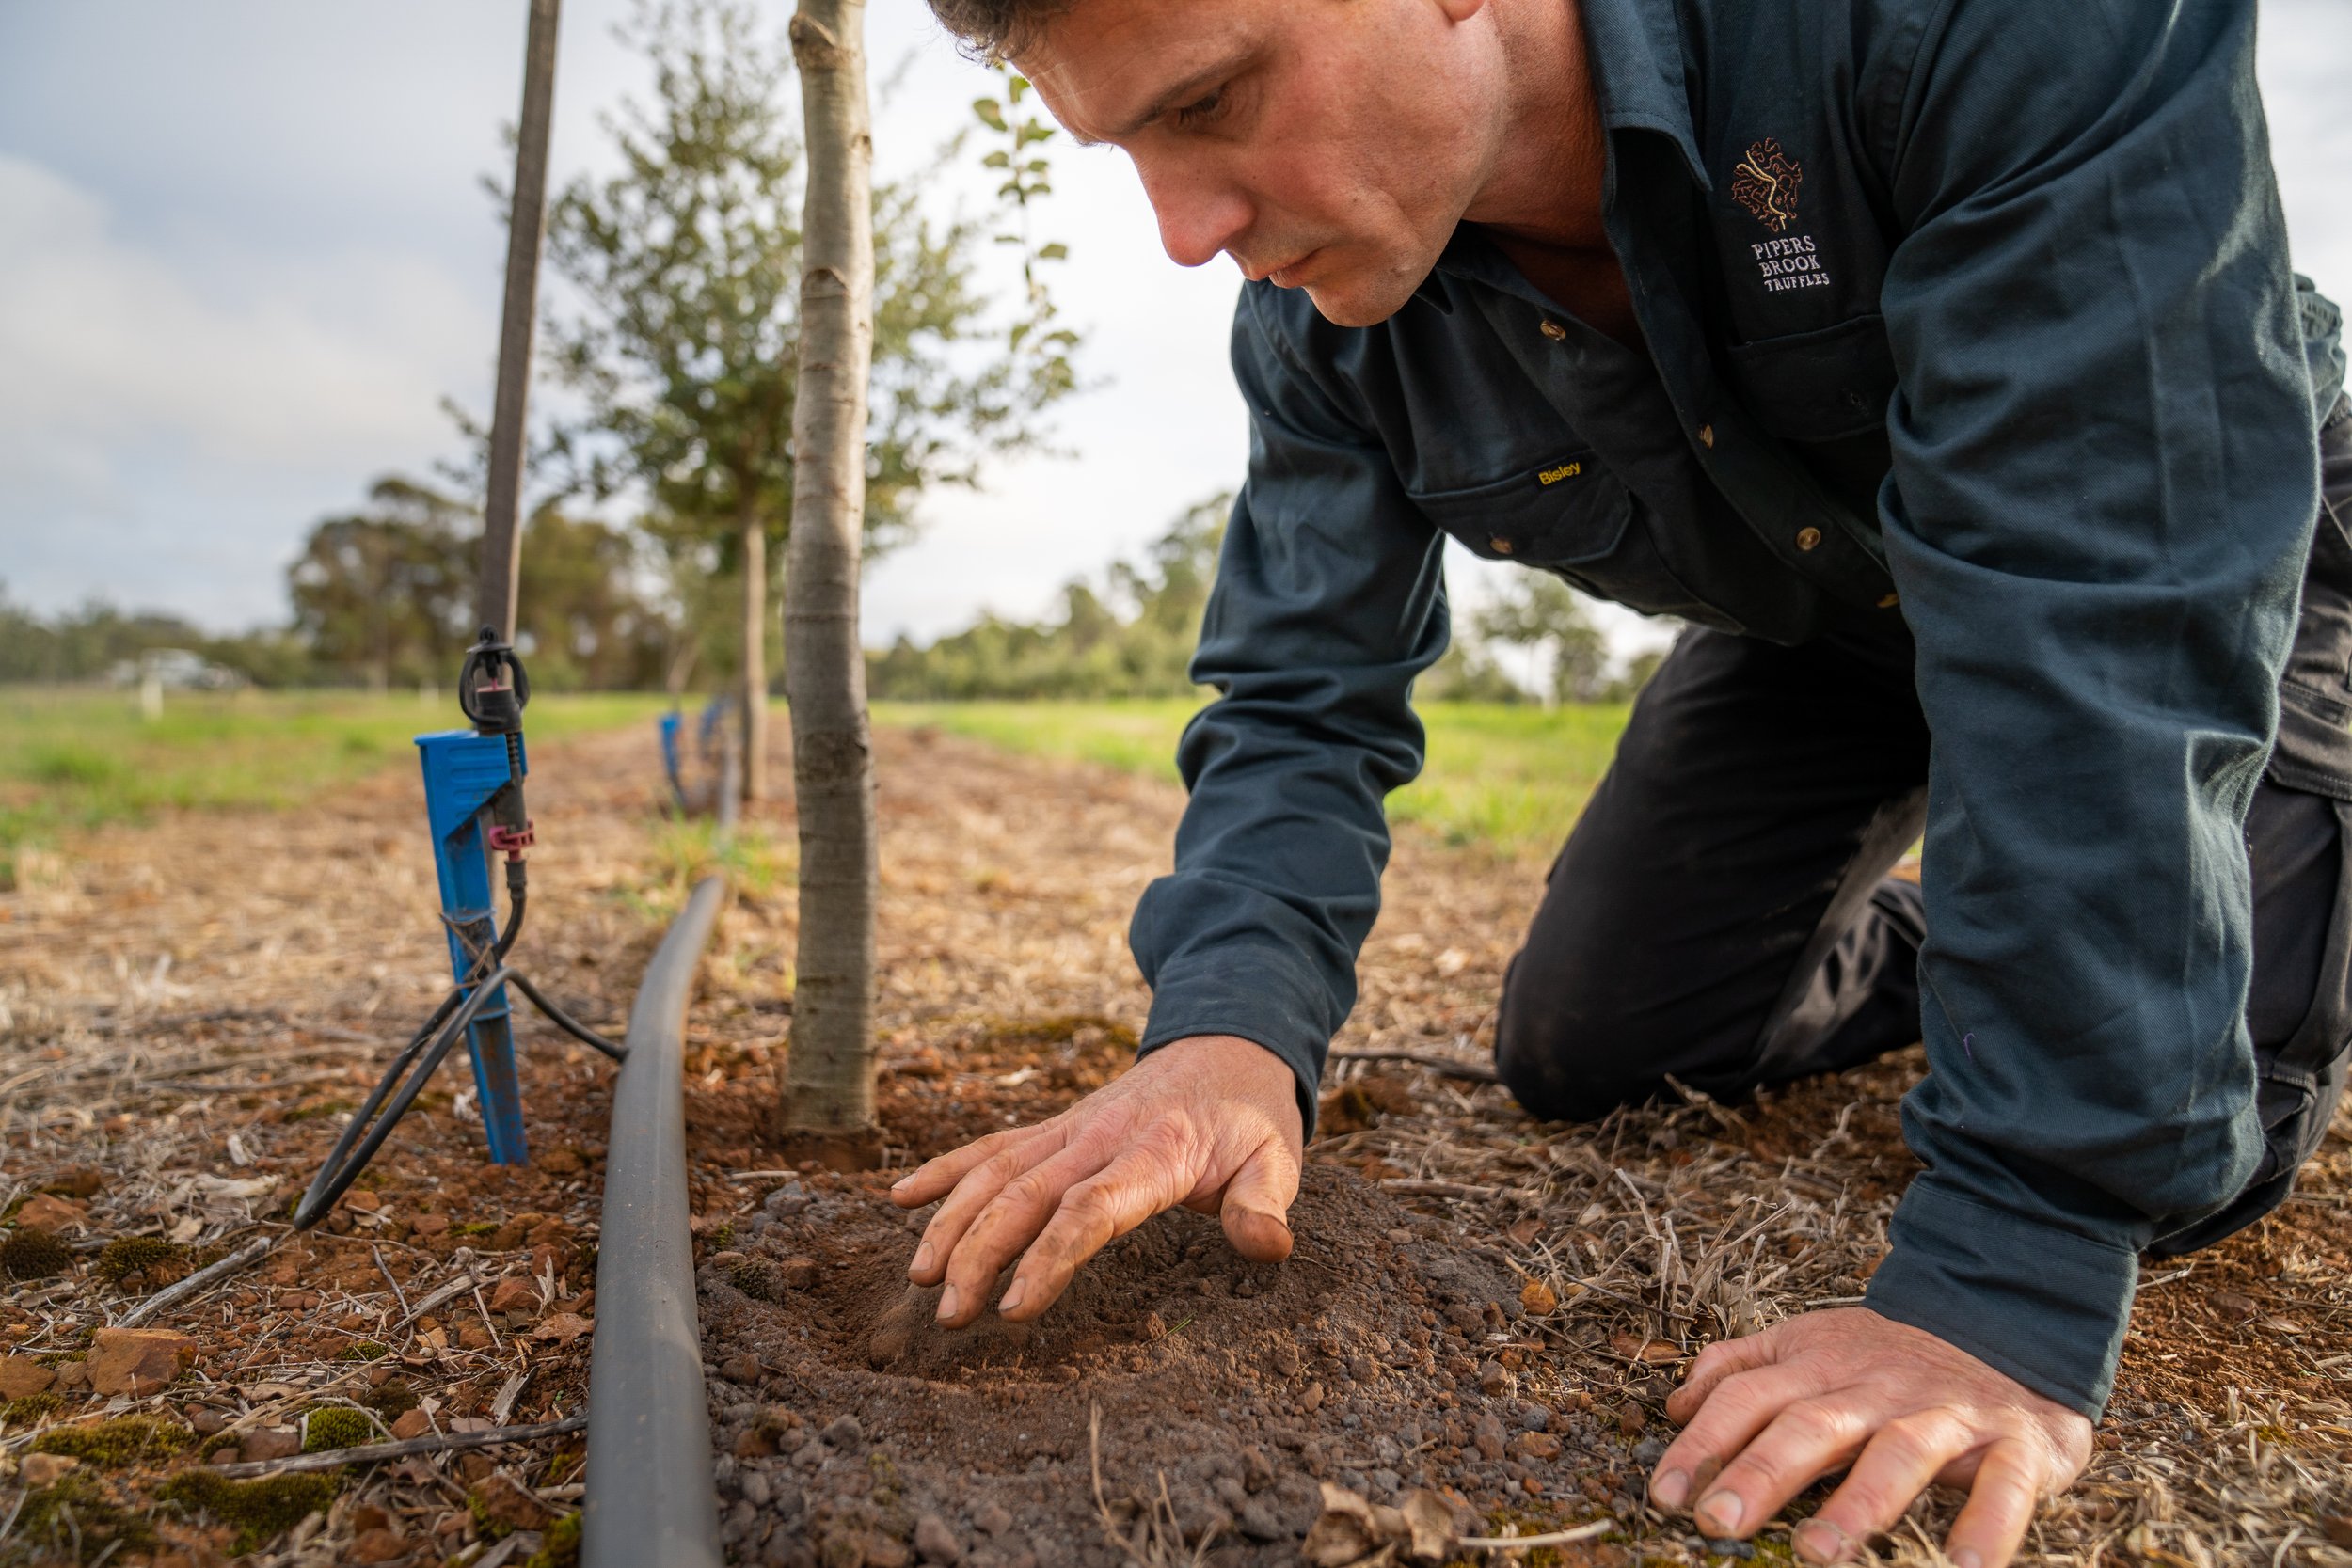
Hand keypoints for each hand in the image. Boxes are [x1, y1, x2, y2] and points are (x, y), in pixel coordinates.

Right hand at [888, 1034, 1303, 1328]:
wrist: (1225, 1045)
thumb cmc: (1249, 1118)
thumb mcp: (1277, 1158)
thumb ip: (1265, 1204)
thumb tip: (1267, 1248)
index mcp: (1154, 1151)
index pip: (1091, 1207)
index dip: (1049, 1256)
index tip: (1015, 1307)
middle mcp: (1099, 1136)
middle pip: (1025, 1196)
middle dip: (979, 1255)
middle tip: (950, 1316)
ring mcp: (1069, 1128)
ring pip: (995, 1173)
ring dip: (951, 1223)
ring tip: (918, 1279)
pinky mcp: (1054, 1127)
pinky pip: (991, 1147)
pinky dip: (945, 1170)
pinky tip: (900, 1199)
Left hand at [1650, 1308, 2092, 1566]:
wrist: (2009, 1333)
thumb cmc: (1890, 1361)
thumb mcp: (1812, 1348)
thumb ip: (1743, 1370)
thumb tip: (1677, 1405)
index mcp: (1819, 1366)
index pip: (1747, 1398)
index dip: (1703, 1443)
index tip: (1664, 1494)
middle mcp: (1876, 1388)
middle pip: (1810, 1426)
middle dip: (1760, 1474)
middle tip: (1718, 1522)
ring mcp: (1945, 1414)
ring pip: (1897, 1454)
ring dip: (1857, 1503)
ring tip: (1818, 1552)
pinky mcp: (2013, 1444)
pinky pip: (2002, 1485)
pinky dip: (1987, 1525)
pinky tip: (1964, 1567)